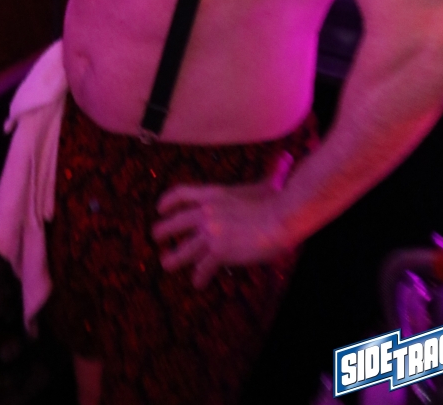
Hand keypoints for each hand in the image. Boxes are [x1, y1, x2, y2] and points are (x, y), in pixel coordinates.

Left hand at [152, 151, 294, 287]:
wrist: (280, 216)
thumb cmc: (277, 199)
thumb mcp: (267, 183)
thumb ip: (271, 172)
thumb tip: (287, 158)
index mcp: (214, 194)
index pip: (182, 194)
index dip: (169, 200)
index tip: (160, 207)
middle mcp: (207, 212)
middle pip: (177, 222)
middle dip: (164, 230)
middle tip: (155, 236)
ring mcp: (211, 232)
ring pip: (184, 248)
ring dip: (173, 258)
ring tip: (166, 263)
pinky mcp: (219, 251)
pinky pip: (203, 267)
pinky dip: (200, 276)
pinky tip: (198, 283)